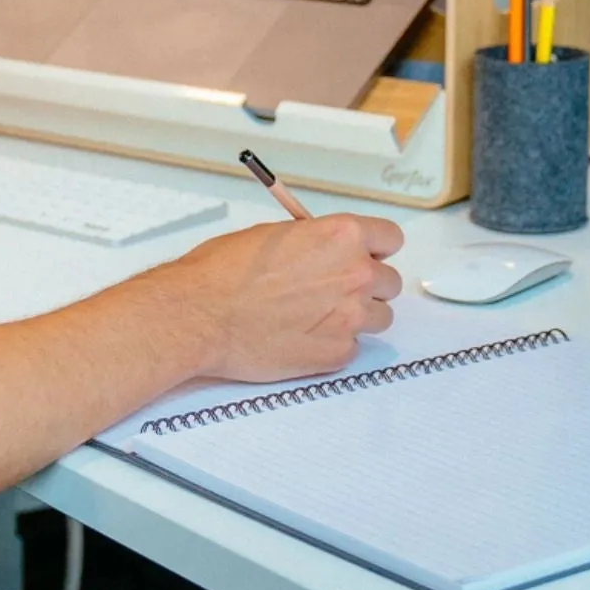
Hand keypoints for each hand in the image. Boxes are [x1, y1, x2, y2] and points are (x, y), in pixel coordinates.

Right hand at [151, 212, 403, 383]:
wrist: (199, 316)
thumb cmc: (222, 272)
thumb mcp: (271, 236)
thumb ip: (312, 241)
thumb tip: (323, 251)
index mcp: (342, 236)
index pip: (390, 238)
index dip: (375, 248)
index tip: (363, 255)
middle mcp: (355, 274)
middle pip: (388, 281)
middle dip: (365, 284)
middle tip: (331, 290)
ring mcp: (351, 318)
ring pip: (379, 318)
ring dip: (356, 316)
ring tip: (316, 317)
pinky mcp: (337, 354)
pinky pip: (352, 347)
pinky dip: (333, 343)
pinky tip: (301, 337)